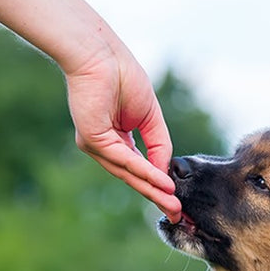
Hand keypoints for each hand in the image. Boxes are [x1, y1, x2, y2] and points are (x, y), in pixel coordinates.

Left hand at [63, 43, 180, 218]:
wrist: (100, 55)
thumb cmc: (123, 76)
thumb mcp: (150, 117)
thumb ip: (159, 145)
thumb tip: (167, 171)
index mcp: (116, 139)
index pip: (138, 169)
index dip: (157, 186)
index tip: (176, 202)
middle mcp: (104, 146)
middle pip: (133, 178)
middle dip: (156, 197)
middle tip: (176, 215)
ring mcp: (97, 145)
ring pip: (129, 173)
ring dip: (152, 190)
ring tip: (172, 204)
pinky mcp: (93, 140)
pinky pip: (124, 160)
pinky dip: (145, 172)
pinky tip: (161, 183)